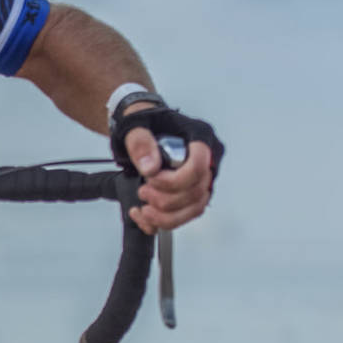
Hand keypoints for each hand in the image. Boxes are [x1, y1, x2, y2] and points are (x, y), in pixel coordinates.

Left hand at [121, 118, 214, 234]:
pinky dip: (164, 221)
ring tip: (144, 210)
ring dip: (167, 216)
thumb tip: (150, 167)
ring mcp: (201, 177)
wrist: (141, 125)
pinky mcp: (191, 191)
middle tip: (143, 191)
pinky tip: (144, 216)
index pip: (199, 167)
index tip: (151, 178)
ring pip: (195, 208)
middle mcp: (207, 158)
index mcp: (200, 136)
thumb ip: (141, 143)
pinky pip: (186, 215)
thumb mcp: (135, 124)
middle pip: (197, 192)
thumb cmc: (145, 120)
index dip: (174, 180)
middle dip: (166, 200)